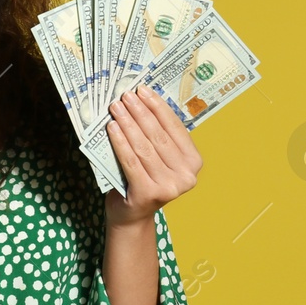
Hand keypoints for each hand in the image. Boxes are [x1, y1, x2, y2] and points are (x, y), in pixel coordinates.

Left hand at [103, 87, 201, 226]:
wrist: (132, 214)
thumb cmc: (143, 179)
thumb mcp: (157, 157)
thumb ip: (156, 136)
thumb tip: (141, 101)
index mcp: (194, 162)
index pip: (175, 128)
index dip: (158, 106)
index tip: (143, 90)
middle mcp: (187, 176)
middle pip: (158, 136)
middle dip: (140, 112)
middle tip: (125, 95)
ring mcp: (169, 187)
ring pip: (144, 147)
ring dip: (128, 123)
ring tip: (116, 107)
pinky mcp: (149, 193)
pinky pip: (131, 161)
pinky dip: (120, 142)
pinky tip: (111, 127)